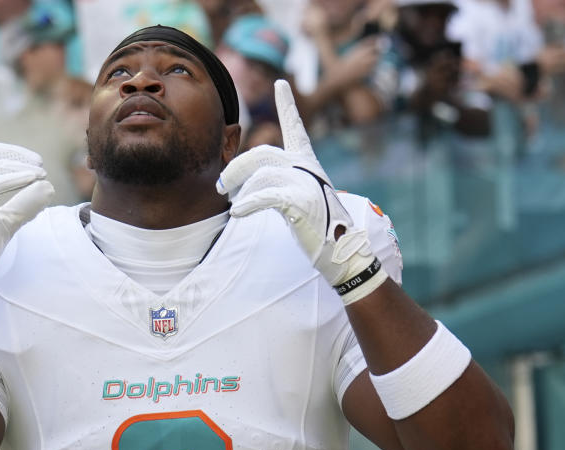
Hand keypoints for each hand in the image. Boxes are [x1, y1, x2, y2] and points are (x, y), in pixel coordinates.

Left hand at [216, 80, 384, 303]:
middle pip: (261, 154)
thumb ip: (279, 181)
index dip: (288, 105)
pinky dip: (248, 203)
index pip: (296, 127)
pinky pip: (265, 195)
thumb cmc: (319, 228)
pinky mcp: (301, 200)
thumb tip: (245, 182)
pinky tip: (237, 212)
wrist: (344, 252)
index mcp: (308, 162)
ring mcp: (306, 181)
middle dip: (235, 169)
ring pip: (260, 174)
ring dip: (240, 191)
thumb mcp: (299, 196)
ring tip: (234, 206)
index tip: (281, 83)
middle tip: (220, 186)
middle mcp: (307, 166)